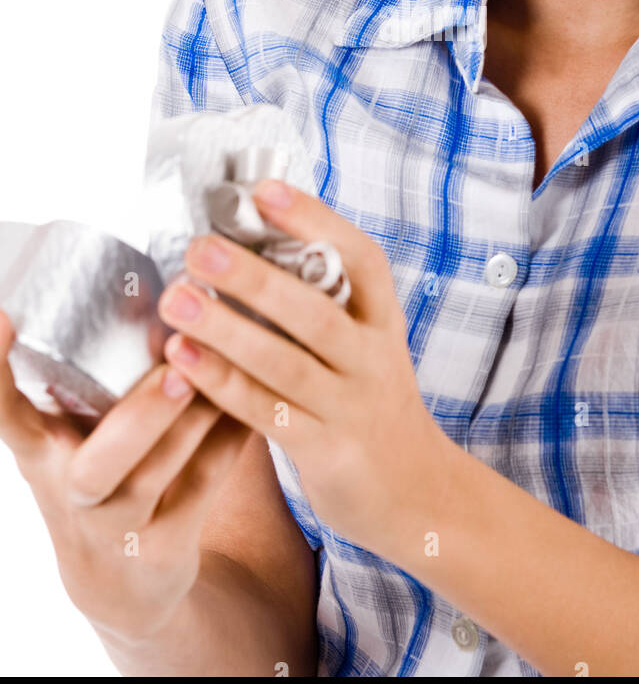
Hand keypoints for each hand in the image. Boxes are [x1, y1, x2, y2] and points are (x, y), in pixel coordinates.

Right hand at [0, 309, 248, 643]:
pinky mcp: (165, 545)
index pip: (6, 412)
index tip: (5, 317)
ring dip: (196, 423)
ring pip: (157, 478)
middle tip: (175, 371)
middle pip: (97, 466)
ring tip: (226, 373)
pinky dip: (231, 442)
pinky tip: (256, 404)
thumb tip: (157, 284)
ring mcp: (118, 526)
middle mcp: (70, 491)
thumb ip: (93, 377)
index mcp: (39, 450)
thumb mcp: (72, 434)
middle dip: (139, 417)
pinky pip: (204, 489)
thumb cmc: (99, 474)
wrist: (120, 582)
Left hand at [157, 180, 454, 560]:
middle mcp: (375, 358)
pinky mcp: (328, 452)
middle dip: (255, 277)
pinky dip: (222, 384)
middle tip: (200, 248)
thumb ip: (322, 305)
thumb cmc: (372, 404)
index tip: (264, 190)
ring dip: (226, 329)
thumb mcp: (366, 345)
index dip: (315, 220)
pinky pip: (268, 412)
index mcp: (383, 319)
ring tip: (177, 300)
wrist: (416, 493)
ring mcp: (353, 406)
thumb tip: (248, 246)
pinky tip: (182, 359)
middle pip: (315, 312)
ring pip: (285, 363)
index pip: (361, 258)